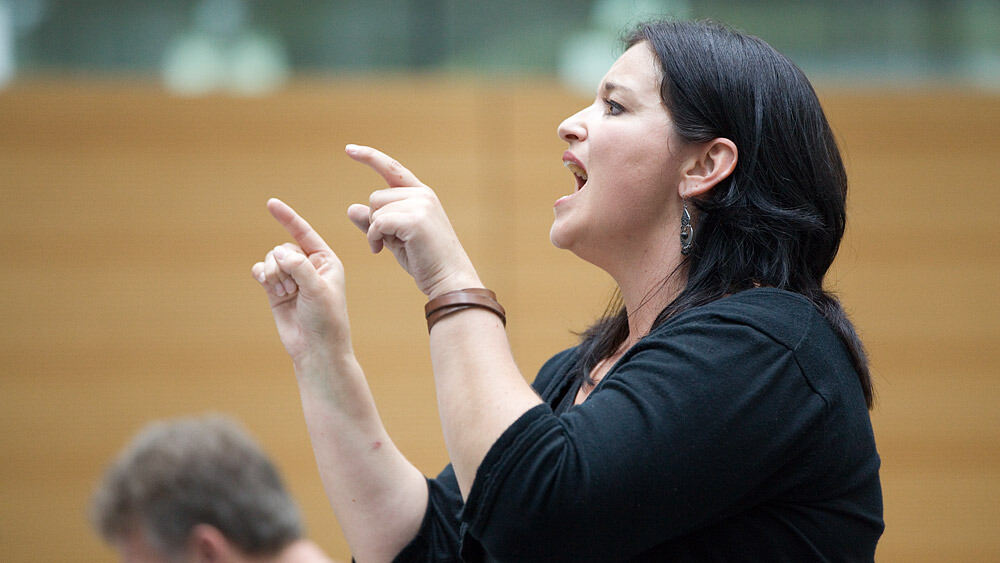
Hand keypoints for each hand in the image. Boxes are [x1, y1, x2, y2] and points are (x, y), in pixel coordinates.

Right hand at [251, 198, 350, 362]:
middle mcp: (308, 265)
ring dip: (274, 274)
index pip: (304, 232)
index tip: (270, 203)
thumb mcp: (318, 289)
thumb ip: (299, 267)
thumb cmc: (326, 319)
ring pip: (270, 259)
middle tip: (291, 288)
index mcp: (325, 260)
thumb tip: (278, 252)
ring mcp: (291, 277)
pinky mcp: (276, 290)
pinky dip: (262, 275)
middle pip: (283, 247)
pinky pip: (261, 271)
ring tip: (285, 293)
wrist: (316, 348)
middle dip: (282, 265)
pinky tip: (267, 285)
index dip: (287, 217)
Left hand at [344, 144, 481, 297]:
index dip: (369, 156)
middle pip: (376, 196)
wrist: (448, 279)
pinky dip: (374, 238)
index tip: (349, 149)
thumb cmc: (424, 261)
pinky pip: (378, 222)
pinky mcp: (415, 219)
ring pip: (376, 209)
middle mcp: (423, 194)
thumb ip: (375, 222)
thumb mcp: (395, 238)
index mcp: (422, 194)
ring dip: (374, 231)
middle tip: (386, 243)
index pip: (391, 168)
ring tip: (387, 248)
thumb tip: (351, 208)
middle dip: (374, 221)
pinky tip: (380, 251)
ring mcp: (421, 205)